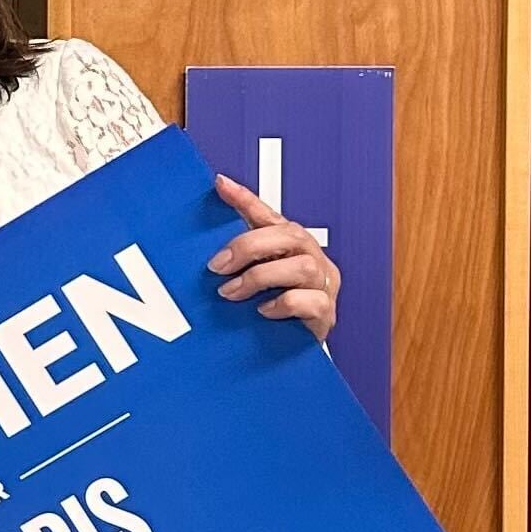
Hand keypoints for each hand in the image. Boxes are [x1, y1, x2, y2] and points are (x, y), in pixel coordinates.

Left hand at [207, 173, 338, 341]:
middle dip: (249, 247)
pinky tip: (263, 311)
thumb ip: (236, 259)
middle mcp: (311, 257)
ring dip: (260, 278)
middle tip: (218, 266)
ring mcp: (322, 284)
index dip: (245, 198)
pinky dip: (282, 305)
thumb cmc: (274, 307)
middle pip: (290, 235)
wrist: (294, 347)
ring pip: (302, 266)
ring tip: (232, 292)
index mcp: (291, 244)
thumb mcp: (252, 279)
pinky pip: (310, 301)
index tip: (221, 184)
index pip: (268, 214)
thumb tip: (205, 245)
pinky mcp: (325, 311)